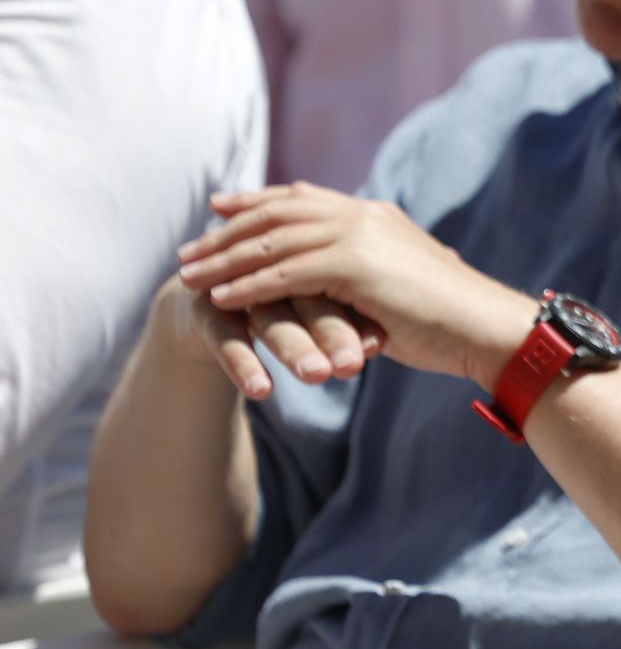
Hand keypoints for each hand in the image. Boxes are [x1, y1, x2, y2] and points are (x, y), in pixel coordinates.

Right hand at [152, 267, 383, 401]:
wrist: (209, 314)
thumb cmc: (280, 312)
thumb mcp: (316, 313)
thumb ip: (351, 318)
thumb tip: (389, 339)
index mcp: (309, 256)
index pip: (341, 283)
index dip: (360, 315)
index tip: (380, 348)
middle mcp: (273, 265)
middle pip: (309, 295)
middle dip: (332, 331)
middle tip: (352, 365)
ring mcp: (236, 284)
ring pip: (271, 315)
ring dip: (293, 346)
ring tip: (317, 376)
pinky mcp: (204, 309)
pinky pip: (226, 337)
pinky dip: (244, 364)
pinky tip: (261, 391)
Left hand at [175, 185, 536, 392]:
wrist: (485, 327)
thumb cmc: (450, 320)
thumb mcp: (398, 287)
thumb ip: (362, 278)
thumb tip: (338, 293)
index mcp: (375, 215)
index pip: (301, 198)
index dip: (256, 201)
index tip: (220, 207)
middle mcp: (364, 215)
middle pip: (277, 213)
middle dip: (227, 230)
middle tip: (188, 250)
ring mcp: (360, 236)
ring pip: (274, 241)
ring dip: (226, 259)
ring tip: (188, 277)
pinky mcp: (356, 265)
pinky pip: (285, 273)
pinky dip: (249, 285)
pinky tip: (221, 298)